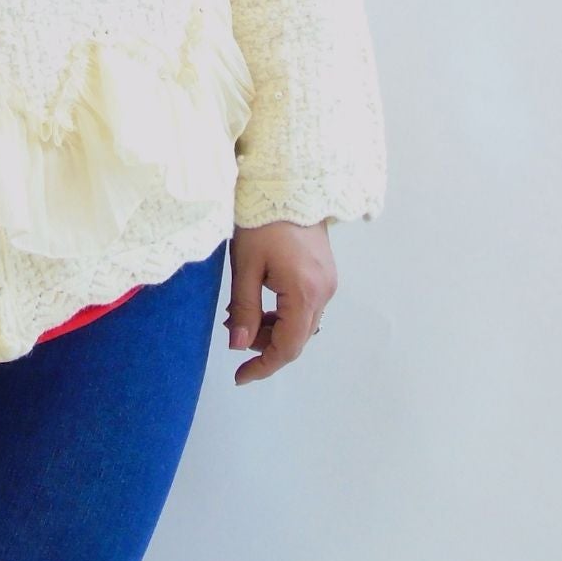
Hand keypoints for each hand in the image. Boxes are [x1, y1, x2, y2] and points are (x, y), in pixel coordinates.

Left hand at [224, 219, 335, 384]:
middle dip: (264, 344)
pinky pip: (306, 305)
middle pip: (296, 338)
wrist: (288, 183)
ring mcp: (328, 282)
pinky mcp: (324, 272)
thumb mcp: (245, 265)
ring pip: (301, 323)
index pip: (287, 347)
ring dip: (273, 328)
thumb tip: (239, 346)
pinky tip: (260, 301)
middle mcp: (324, 292)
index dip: (263, 366)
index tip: (240, 377)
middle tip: (233, 332)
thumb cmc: (262, 219)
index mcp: (304, 293)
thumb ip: (245, 309)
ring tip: (240, 314)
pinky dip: (283, 312)